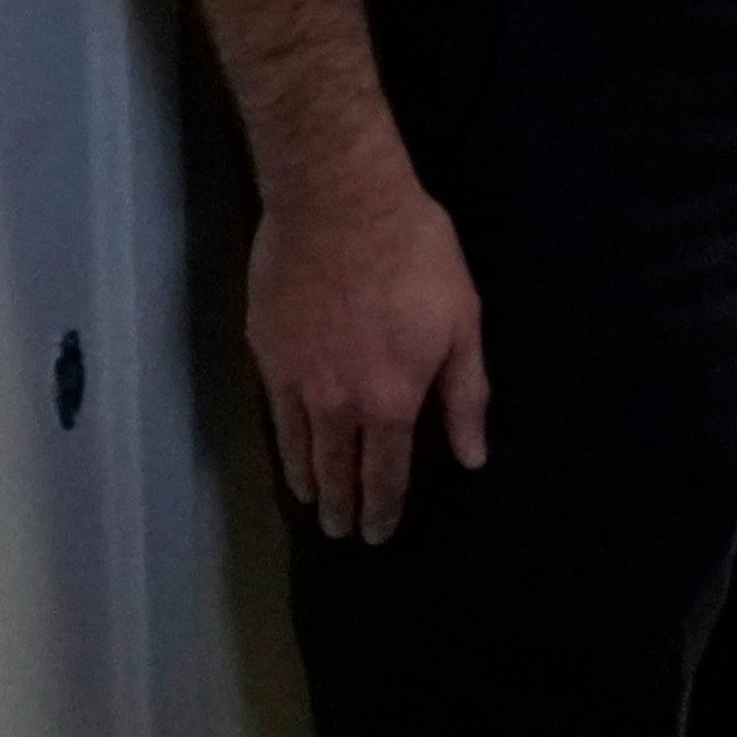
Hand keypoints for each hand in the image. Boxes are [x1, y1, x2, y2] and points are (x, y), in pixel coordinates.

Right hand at [245, 153, 489, 543]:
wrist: (338, 202)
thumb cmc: (414, 256)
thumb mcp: (461, 322)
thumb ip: (464, 394)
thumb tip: (471, 456)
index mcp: (391, 403)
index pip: (386, 475)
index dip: (383, 509)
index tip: (379, 534)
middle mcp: (338, 406)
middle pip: (338, 472)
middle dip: (344, 508)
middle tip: (342, 532)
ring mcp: (295, 382)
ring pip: (299, 450)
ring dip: (308, 483)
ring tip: (313, 503)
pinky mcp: (265, 352)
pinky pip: (275, 414)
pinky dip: (282, 442)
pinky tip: (286, 447)